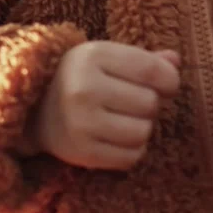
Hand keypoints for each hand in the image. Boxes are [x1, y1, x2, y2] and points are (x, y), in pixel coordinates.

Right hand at [33, 41, 179, 170]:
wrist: (37, 109)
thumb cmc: (83, 77)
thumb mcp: (108, 57)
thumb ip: (144, 59)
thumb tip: (176, 62)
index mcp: (92, 55)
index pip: (151, 70)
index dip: (169, 79)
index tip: (167, 84)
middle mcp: (84, 88)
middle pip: (150, 103)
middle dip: (149, 104)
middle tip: (132, 101)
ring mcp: (81, 123)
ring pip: (143, 132)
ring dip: (142, 127)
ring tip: (125, 119)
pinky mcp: (82, 153)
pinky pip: (131, 157)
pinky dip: (133, 149)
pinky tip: (118, 137)